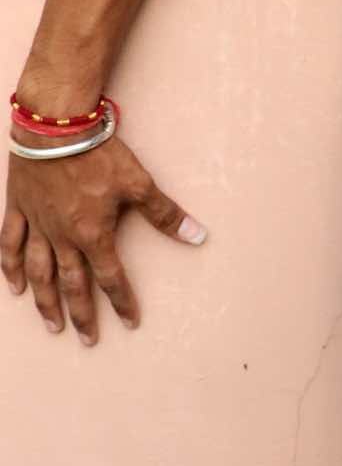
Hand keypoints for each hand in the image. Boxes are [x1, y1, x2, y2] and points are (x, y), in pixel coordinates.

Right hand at [3, 131, 207, 344]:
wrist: (56, 127)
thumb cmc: (99, 153)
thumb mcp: (139, 182)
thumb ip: (165, 214)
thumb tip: (198, 236)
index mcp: (93, 234)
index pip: (111, 277)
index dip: (122, 302)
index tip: (129, 322)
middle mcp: (62, 237)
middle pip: (72, 284)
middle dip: (82, 314)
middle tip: (87, 339)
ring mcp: (37, 224)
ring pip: (39, 272)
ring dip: (45, 301)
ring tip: (52, 324)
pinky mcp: (19, 208)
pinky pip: (10, 244)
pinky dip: (10, 268)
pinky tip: (14, 288)